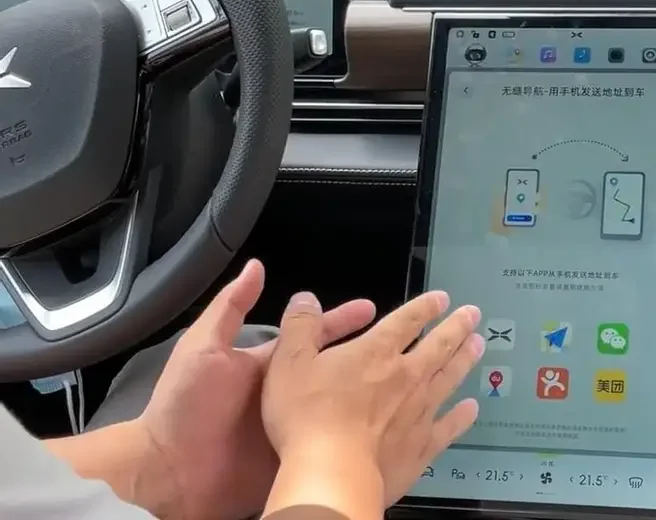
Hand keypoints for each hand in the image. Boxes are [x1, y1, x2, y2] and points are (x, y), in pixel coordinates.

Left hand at [138, 260, 376, 519]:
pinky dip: (351, 434)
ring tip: (402, 383)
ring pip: (336, 406)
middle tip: (398, 343)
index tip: (369, 308)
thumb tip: (255, 267)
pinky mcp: (293, 456)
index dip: (340, 321)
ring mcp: (290, 427)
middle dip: (365, 355)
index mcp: (267, 366)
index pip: (312, 338)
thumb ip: (230, 307)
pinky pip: (326, 441)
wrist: (170, 472)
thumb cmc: (182, 407)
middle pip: (333, 370)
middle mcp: (284, 394)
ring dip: (365, 396)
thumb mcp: (204, 348)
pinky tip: (380, 427)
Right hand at [261, 290, 484, 515]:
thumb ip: (300, 327)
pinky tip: (471, 409)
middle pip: (439, 345)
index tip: (442, 299)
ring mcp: (419, 411)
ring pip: (450, 377)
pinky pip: (449, 426)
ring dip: (465, 359)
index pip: (406, 320)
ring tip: (479, 346)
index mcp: (375, 352)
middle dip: (457, 326)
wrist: (332, 472)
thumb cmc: (307, 418)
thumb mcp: (289, 362)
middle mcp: (405, 376)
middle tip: (473, 315)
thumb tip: (305, 300)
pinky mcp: (422, 445)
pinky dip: (462, 416)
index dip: (425, 306)